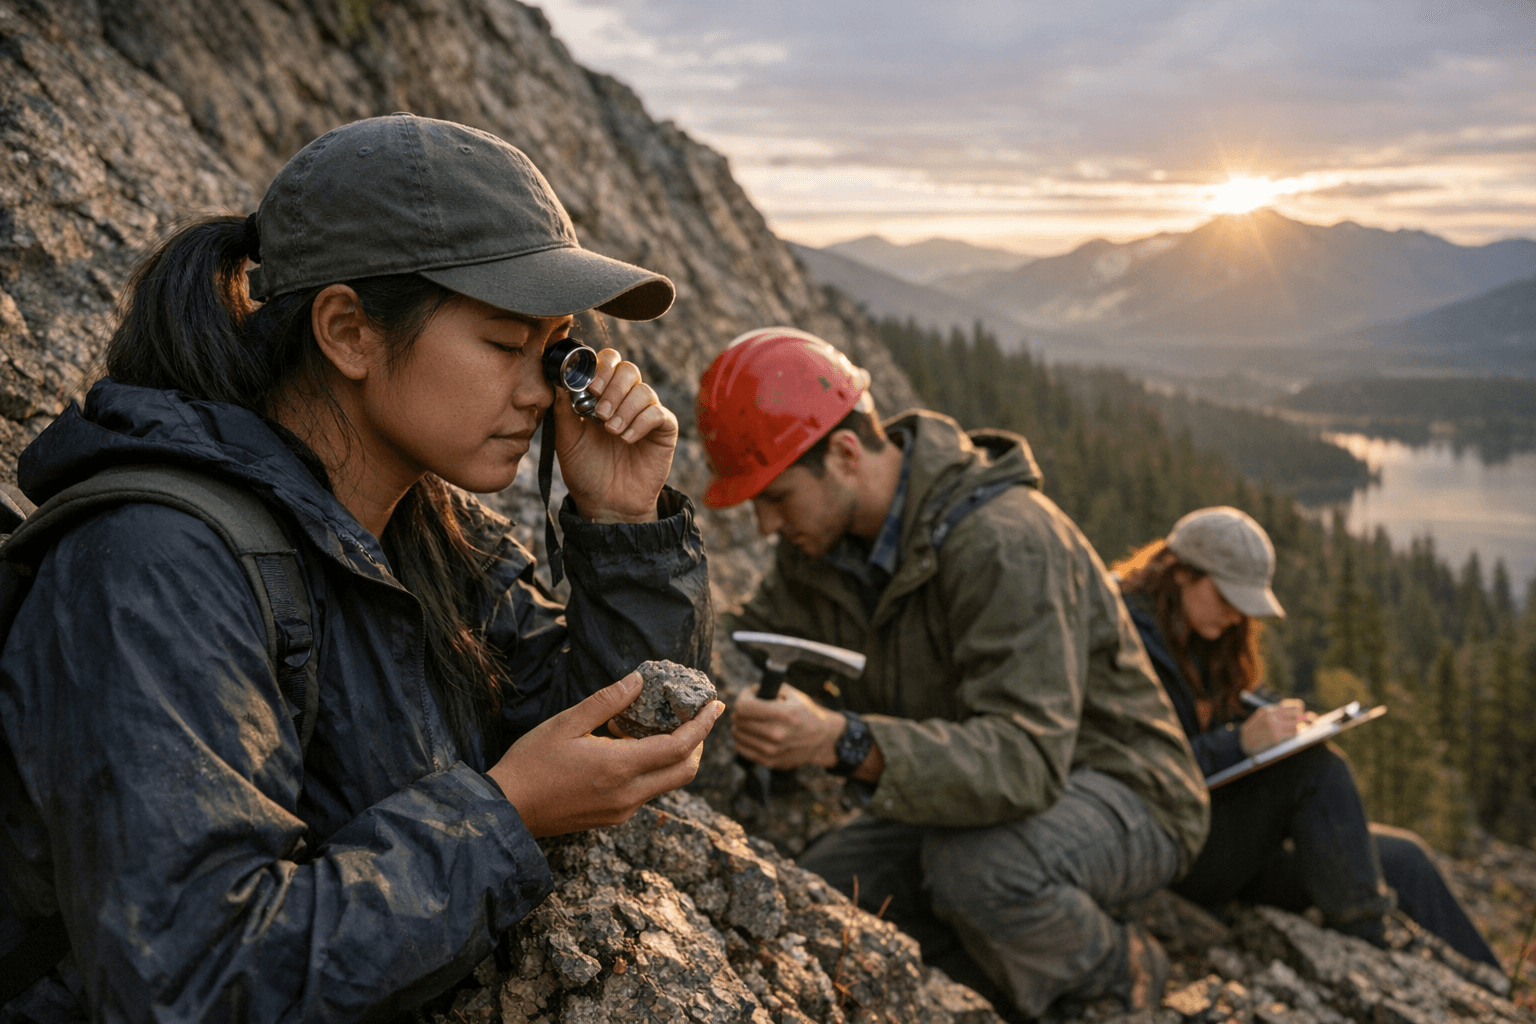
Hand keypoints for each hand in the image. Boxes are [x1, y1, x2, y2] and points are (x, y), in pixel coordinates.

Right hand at [488, 672, 723, 836]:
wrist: (507, 811)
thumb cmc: (531, 762)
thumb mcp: (565, 723)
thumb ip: (607, 702)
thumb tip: (638, 680)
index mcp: (620, 767)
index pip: (680, 747)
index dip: (703, 725)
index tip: (715, 705)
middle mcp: (629, 794)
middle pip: (685, 771)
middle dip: (698, 744)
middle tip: (695, 718)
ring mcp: (622, 810)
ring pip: (667, 783)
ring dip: (675, 757)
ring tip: (661, 728)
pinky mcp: (613, 818)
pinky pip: (647, 792)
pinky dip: (653, 769)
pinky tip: (631, 750)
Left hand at [553, 348, 677, 523]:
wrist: (605, 502)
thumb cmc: (585, 470)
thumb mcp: (567, 439)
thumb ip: (564, 409)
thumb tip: (559, 379)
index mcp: (602, 395)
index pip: (607, 362)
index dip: (600, 368)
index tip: (588, 387)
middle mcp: (625, 399)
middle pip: (628, 369)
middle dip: (613, 388)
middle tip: (599, 413)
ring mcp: (646, 413)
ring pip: (643, 390)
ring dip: (625, 409)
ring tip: (612, 431)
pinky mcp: (664, 429)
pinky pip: (658, 413)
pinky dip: (641, 423)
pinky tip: (627, 439)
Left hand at [732, 684, 846, 770]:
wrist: (822, 739)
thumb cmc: (805, 713)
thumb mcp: (792, 695)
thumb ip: (769, 689)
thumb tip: (749, 692)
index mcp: (784, 714)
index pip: (744, 707)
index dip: (743, 697)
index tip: (749, 694)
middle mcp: (777, 734)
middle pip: (738, 720)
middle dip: (741, 710)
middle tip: (750, 707)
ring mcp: (772, 751)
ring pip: (737, 734)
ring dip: (740, 724)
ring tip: (752, 720)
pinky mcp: (769, 761)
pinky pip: (741, 748)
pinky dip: (743, 738)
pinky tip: (752, 732)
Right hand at [1240, 698, 1306, 755]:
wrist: (1243, 743)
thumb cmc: (1256, 731)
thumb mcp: (1264, 717)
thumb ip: (1280, 714)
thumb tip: (1307, 716)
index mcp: (1270, 709)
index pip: (1296, 706)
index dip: (1301, 711)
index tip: (1300, 716)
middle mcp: (1272, 716)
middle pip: (1299, 715)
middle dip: (1301, 721)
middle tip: (1297, 725)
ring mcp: (1274, 726)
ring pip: (1297, 726)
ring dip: (1295, 730)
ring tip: (1286, 732)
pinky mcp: (1276, 738)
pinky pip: (1292, 735)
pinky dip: (1291, 737)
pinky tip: (1285, 738)